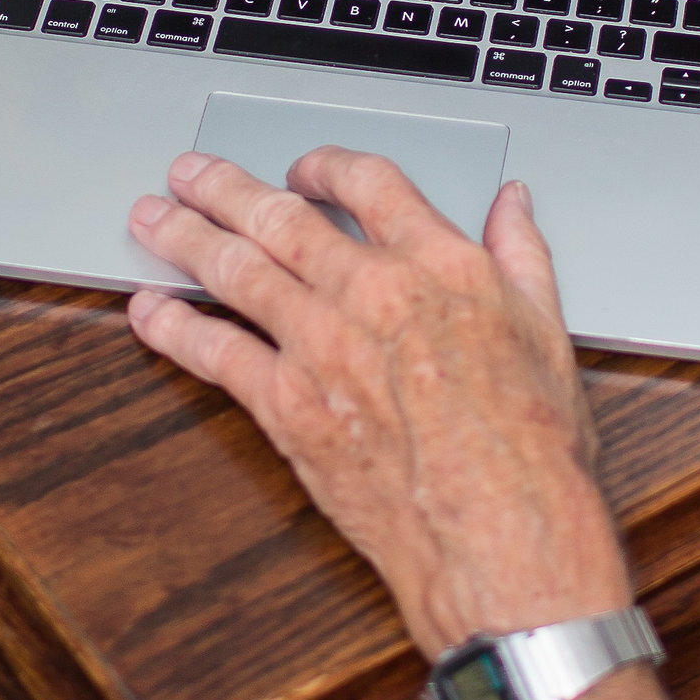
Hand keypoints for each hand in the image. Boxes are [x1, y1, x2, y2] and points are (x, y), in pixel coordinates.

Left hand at [125, 151, 632, 658]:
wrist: (502, 533)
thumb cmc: (533, 449)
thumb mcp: (547, 332)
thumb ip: (523, 255)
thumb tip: (513, 206)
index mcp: (441, 265)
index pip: (367, 183)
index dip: (325, 167)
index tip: (303, 170)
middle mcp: (372, 292)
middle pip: (279, 216)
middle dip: (225, 188)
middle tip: (189, 173)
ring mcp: (322, 346)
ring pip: (236, 270)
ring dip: (185, 238)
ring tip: (152, 218)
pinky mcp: (288, 405)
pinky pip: (216, 352)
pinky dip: (175, 326)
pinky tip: (151, 309)